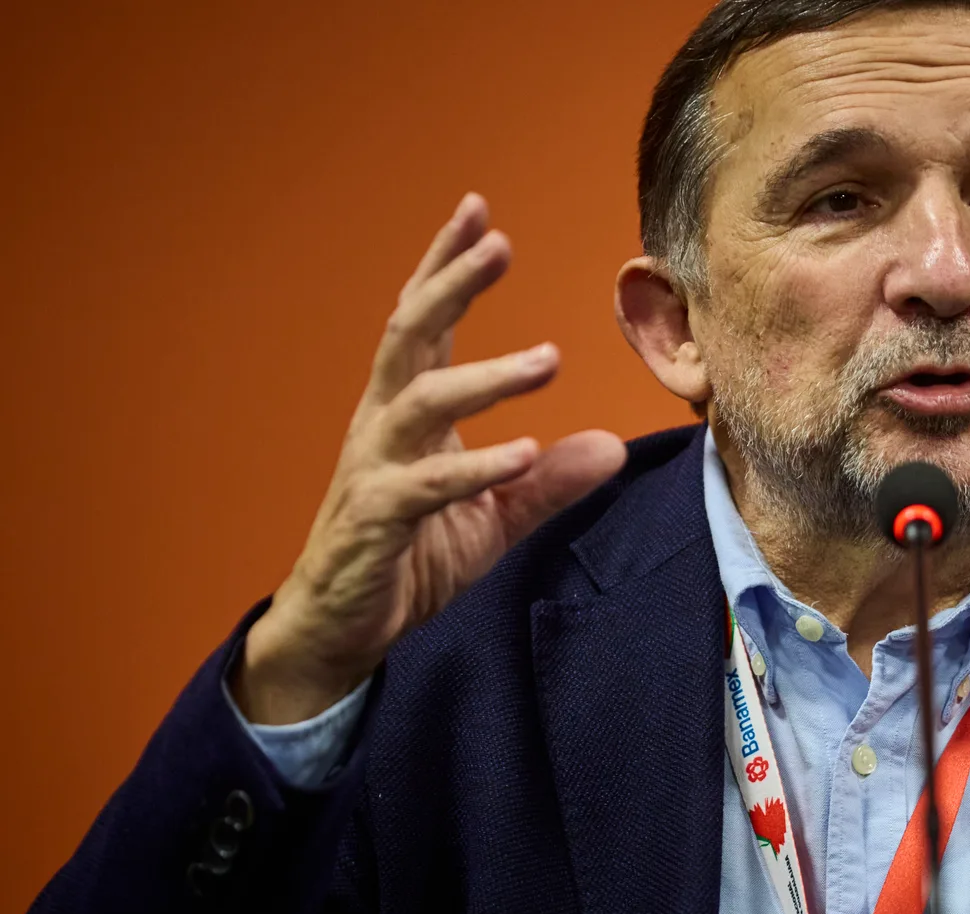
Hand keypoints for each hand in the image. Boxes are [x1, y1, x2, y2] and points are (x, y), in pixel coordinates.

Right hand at [233, 194, 626, 725]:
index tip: (478, 211)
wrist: (341, 629)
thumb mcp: (494, 517)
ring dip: (487, 376)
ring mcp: (373, 470)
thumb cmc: (409, 558)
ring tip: (550, 358)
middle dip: (452, 283)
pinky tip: (524, 452)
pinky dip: (476, 467)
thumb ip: (549, 481)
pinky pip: (426, 485)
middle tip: (499, 241)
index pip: (425, 324)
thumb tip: (612, 446)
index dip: (446, 267)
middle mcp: (383, 426)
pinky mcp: (376, 520)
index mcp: (406, 413)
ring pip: (423, 400)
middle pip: (412, 334)